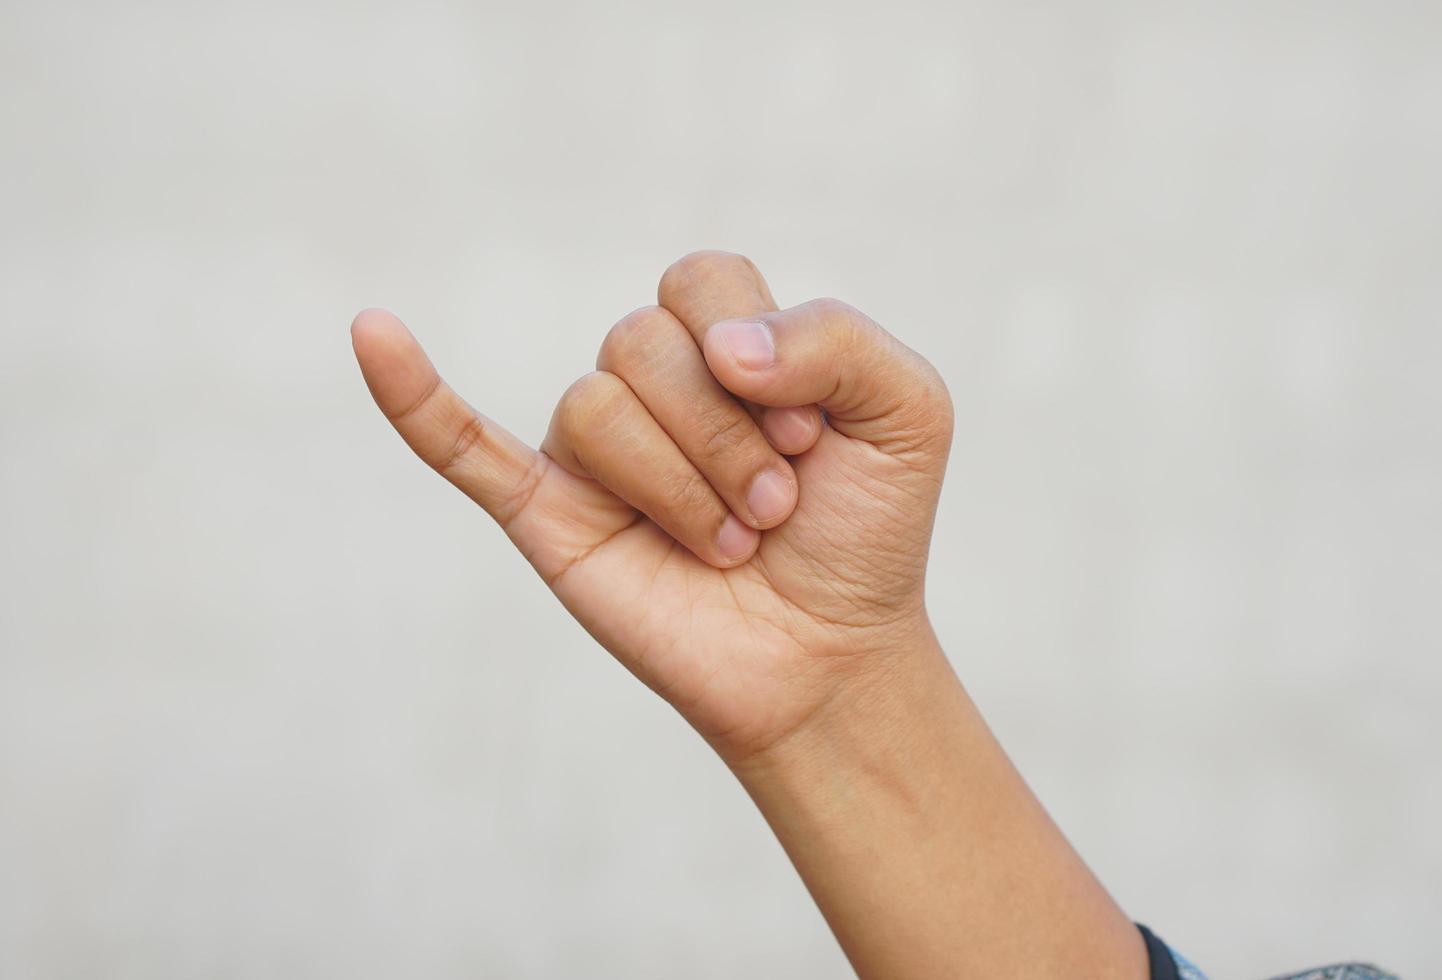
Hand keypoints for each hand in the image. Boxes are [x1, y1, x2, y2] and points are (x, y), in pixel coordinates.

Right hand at [351, 252, 952, 761]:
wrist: (829, 655)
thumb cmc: (866, 530)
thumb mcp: (907, 410)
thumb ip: (836, 336)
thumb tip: (714, 344)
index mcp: (723, 340)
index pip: (702, 281)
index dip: (763, 357)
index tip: (817, 441)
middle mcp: (651, 383)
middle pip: (642, 343)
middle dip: (727, 439)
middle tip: (776, 509)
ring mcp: (594, 449)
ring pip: (595, 406)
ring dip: (683, 487)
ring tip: (730, 542)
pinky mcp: (549, 514)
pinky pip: (465, 445)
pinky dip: (415, 395)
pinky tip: (372, 335)